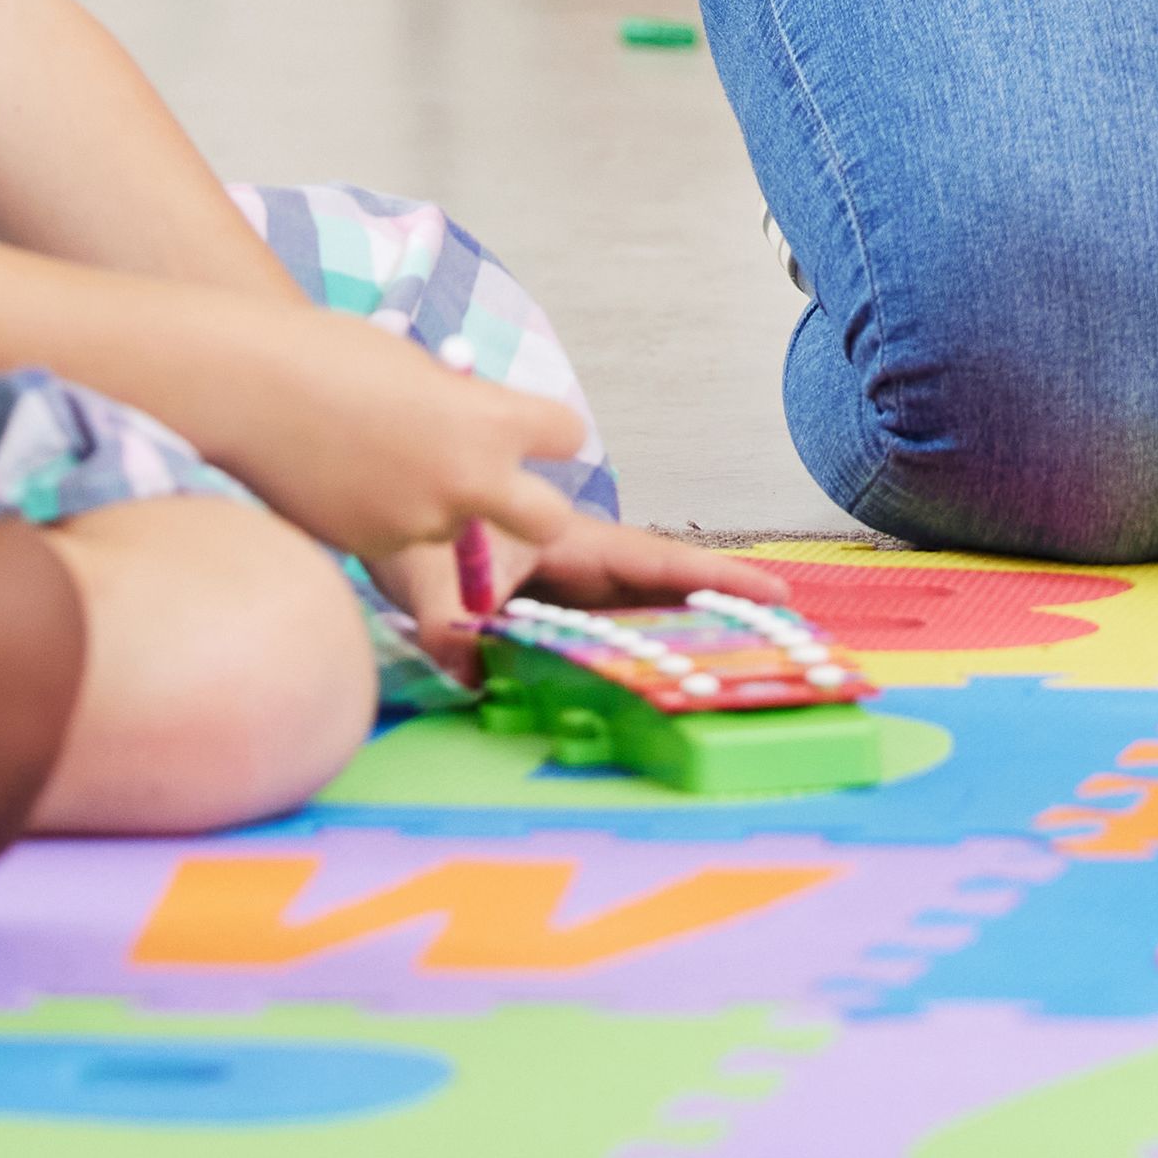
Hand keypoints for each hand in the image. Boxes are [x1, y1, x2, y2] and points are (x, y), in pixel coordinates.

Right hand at [198, 311, 595, 661]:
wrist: (242, 389)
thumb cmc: (327, 355)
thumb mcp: (419, 368)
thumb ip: (462, 407)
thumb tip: (479, 430)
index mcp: (489, 419)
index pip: (567, 436)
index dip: (549, 432)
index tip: (532, 428)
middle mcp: (468, 479)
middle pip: (550, 519)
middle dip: (538, 509)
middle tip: (507, 490)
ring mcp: (420, 522)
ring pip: (456, 525)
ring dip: (435, 502)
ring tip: (374, 454)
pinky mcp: (373, 549)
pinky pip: (400, 534)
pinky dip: (384, 513)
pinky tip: (342, 476)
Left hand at [369, 518, 805, 685]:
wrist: (373, 485)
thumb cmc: (405, 520)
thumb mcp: (424, 571)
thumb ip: (450, 623)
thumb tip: (471, 671)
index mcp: (563, 539)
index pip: (652, 562)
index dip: (712, 578)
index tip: (772, 590)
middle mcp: (572, 558)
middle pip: (657, 586)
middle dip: (718, 606)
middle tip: (784, 631)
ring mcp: (558, 578)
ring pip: (629, 606)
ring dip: (677, 628)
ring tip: (740, 657)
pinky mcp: (537, 598)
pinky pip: (593, 623)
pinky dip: (625, 643)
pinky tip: (653, 672)